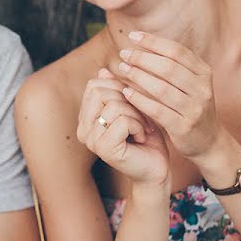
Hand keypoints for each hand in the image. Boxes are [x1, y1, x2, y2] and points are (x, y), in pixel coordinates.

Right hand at [78, 68, 169, 187]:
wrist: (156, 169)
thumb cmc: (145, 137)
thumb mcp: (131, 108)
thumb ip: (116, 92)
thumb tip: (102, 71)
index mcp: (85, 119)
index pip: (94, 86)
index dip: (119, 88)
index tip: (134, 105)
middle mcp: (83, 130)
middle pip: (100, 92)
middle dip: (128, 100)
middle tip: (141, 118)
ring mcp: (91, 140)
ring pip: (113, 106)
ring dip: (136, 115)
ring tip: (143, 129)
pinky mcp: (104, 148)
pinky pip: (122, 120)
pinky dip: (139, 126)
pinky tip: (142, 138)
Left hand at [117, 31, 221, 159]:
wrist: (208, 142)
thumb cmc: (190, 107)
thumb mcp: (189, 83)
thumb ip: (171, 66)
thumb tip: (141, 42)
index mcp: (203, 73)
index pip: (177, 51)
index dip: (153, 42)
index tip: (133, 36)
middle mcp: (202, 89)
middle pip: (169, 67)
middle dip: (143, 58)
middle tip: (124, 54)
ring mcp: (195, 109)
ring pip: (162, 88)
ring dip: (138, 76)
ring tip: (122, 69)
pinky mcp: (184, 127)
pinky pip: (157, 110)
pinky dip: (140, 99)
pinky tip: (126, 92)